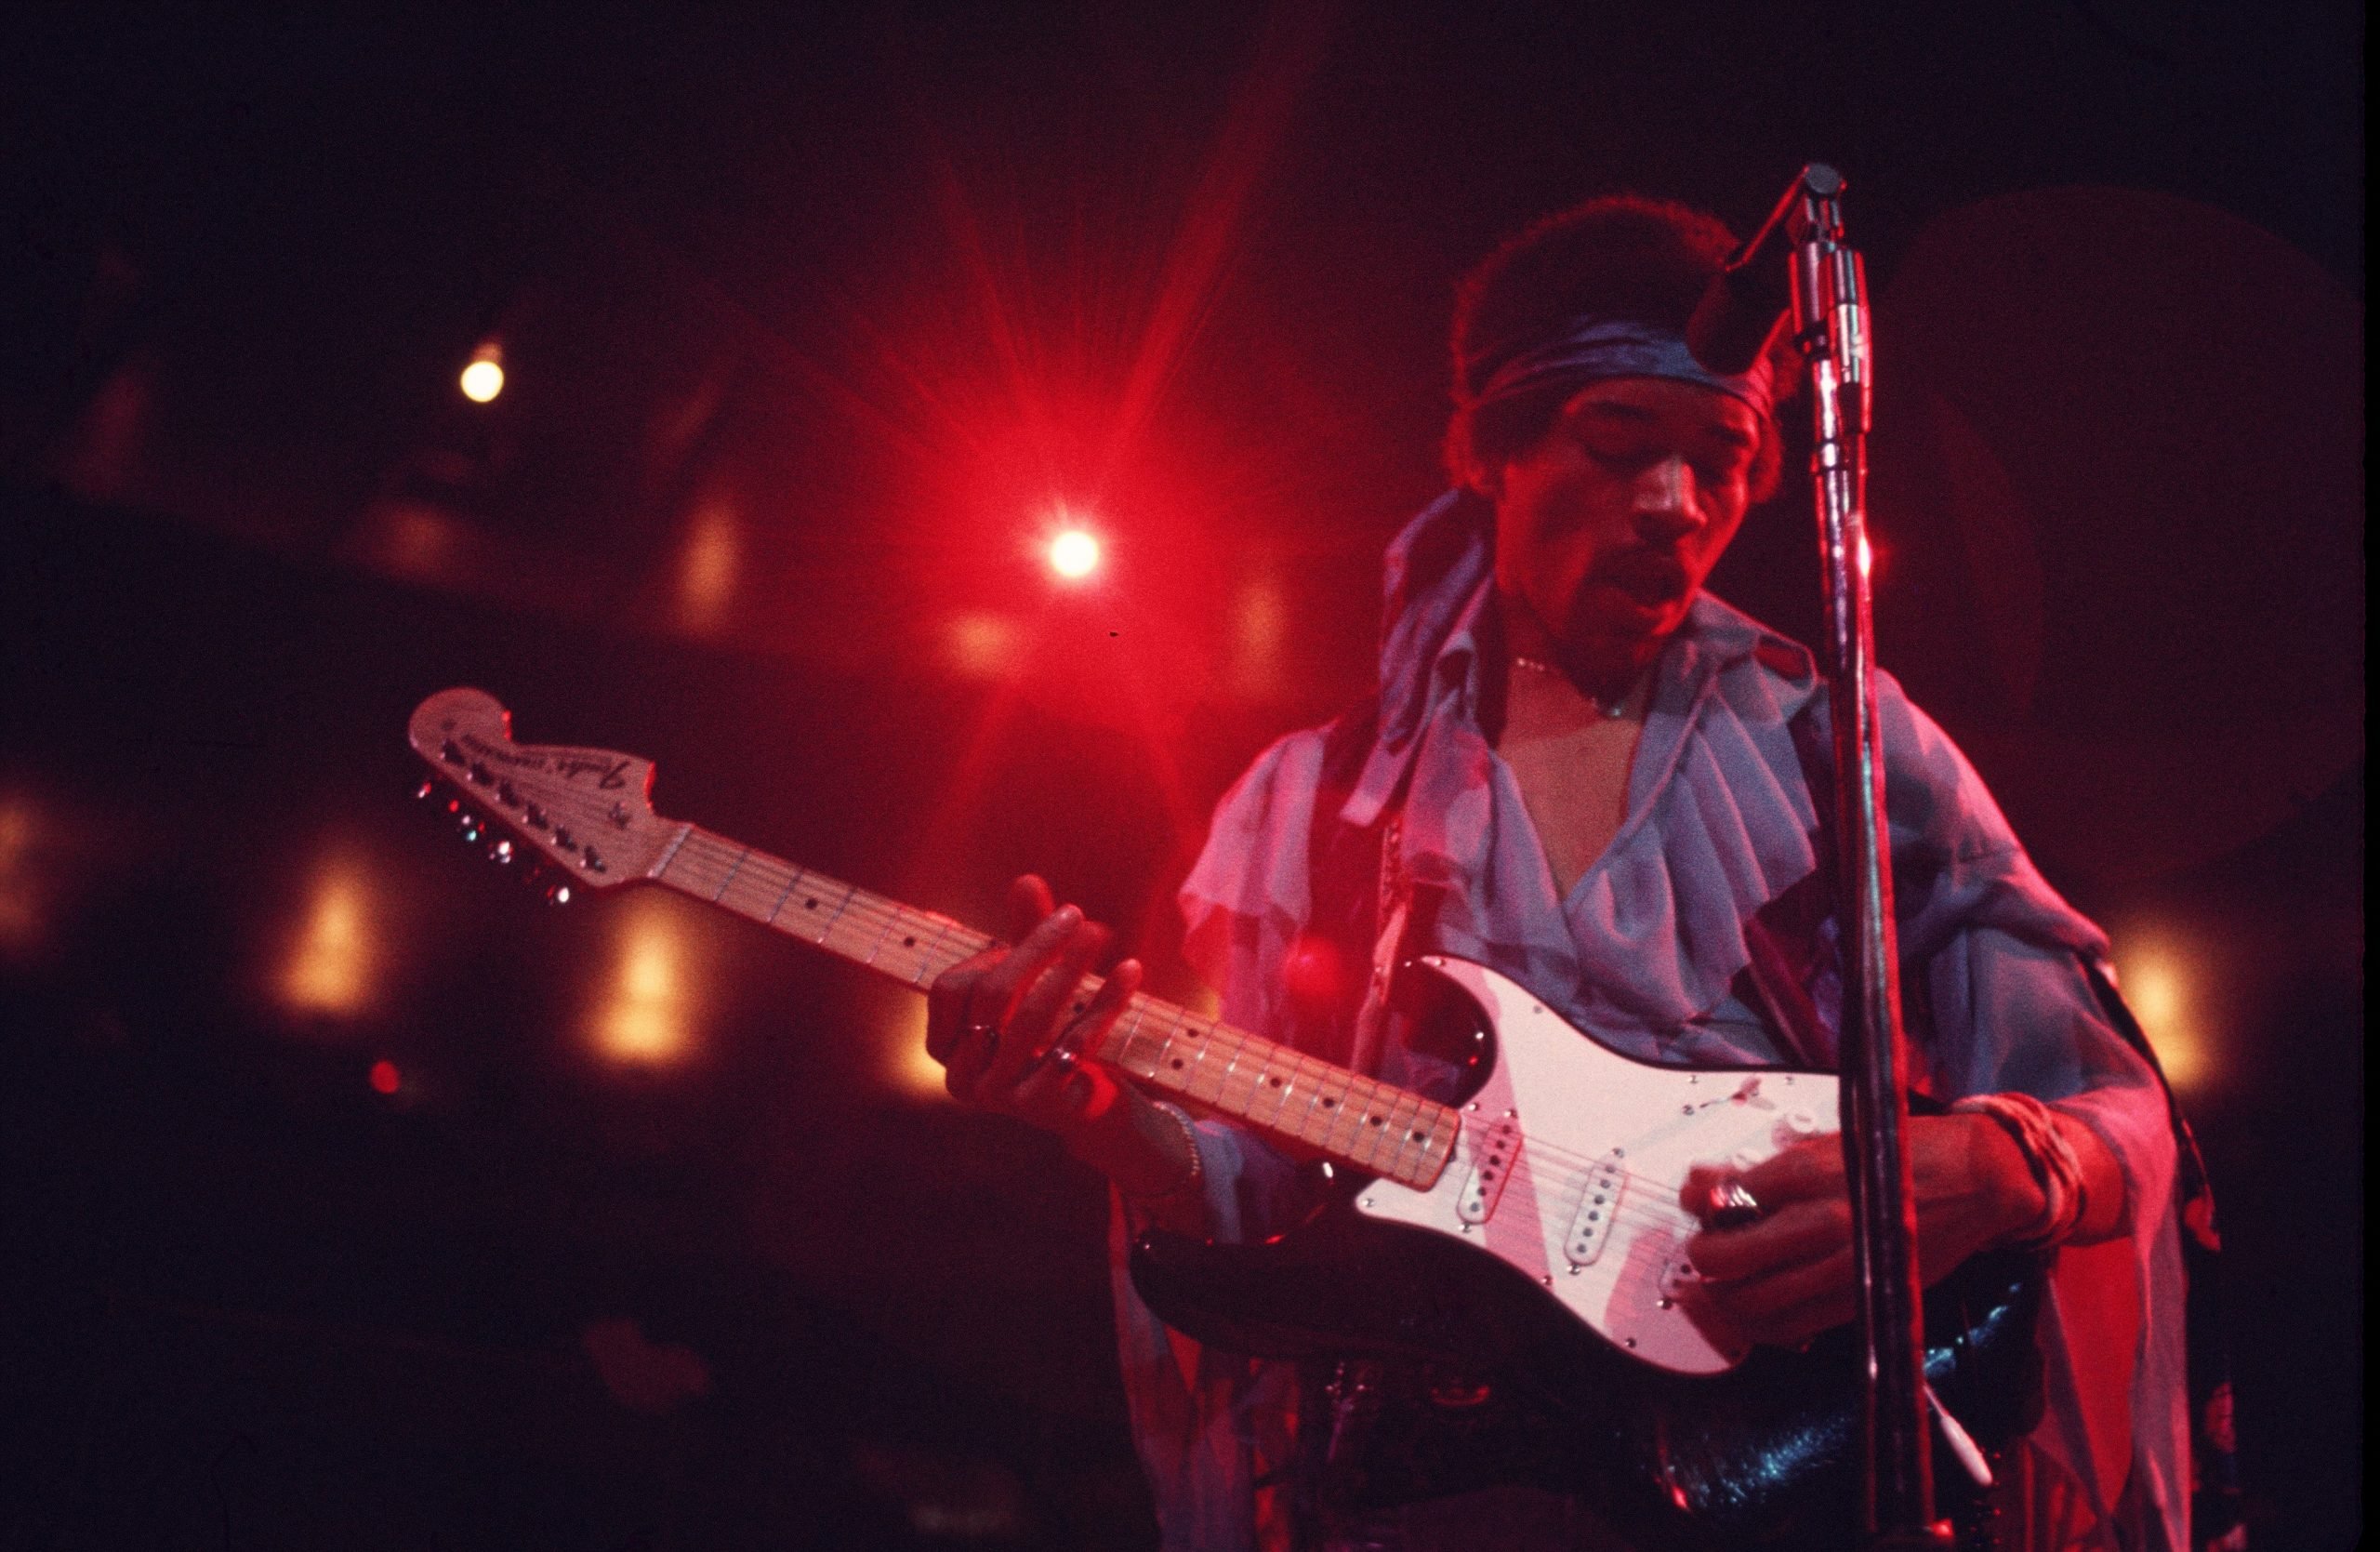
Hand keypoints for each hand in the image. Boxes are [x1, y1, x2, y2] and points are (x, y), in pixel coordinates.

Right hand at [925, 875, 1143, 1146]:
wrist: (1087, 1108)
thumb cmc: (1047, 1036)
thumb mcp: (1031, 986)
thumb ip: (1023, 934)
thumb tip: (1026, 880)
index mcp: (944, 1049)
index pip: (949, 989)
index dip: (987, 957)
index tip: (1024, 937)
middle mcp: (963, 1078)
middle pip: (992, 997)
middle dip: (1035, 948)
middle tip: (1075, 914)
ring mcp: (1001, 1096)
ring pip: (1032, 1018)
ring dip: (1070, 967)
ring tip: (1098, 931)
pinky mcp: (1045, 1106)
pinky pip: (1076, 1043)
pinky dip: (1105, 1002)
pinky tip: (1129, 969)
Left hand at [1675, 1113, 2039, 1347]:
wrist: (1977, 1180)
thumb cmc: (1903, 1153)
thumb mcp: (1831, 1139)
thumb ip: (1773, 1166)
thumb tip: (1716, 1182)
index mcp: (1807, 1174)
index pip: (1724, 1197)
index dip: (1699, 1201)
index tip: (1698, 1200)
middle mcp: (1819, 1223)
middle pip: (1725, 1258)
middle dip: (1701, 1254)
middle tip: (1703, 1246)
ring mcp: (1841, 1267)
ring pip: (1751, 1303)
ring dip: (1721, 1296)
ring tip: (1718, 1283)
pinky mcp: (1861, 1298)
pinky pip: (1793, 1329)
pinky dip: (1761, 1326)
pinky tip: (1754, 1310)